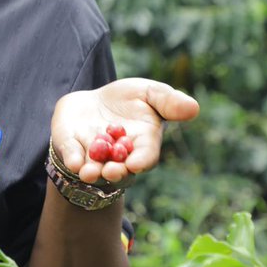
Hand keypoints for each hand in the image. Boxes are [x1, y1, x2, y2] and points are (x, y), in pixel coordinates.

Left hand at [52, 78, 199, 185]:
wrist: (95, 100)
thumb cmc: (129, 100)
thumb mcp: (149, 93)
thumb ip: (168, 101)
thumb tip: (194, 108)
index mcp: (141, 145)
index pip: (144, 157)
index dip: (141, 161)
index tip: (137, 163)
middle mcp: (118, 157)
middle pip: (119, 170)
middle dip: (115, 172)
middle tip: (111, 171)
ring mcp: (93, 156)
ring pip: (95, 169)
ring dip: (92, 173)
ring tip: (89, 173)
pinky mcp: (72, 148)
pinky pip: (72, 156)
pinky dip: (72, 159)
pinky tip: (73, 162)